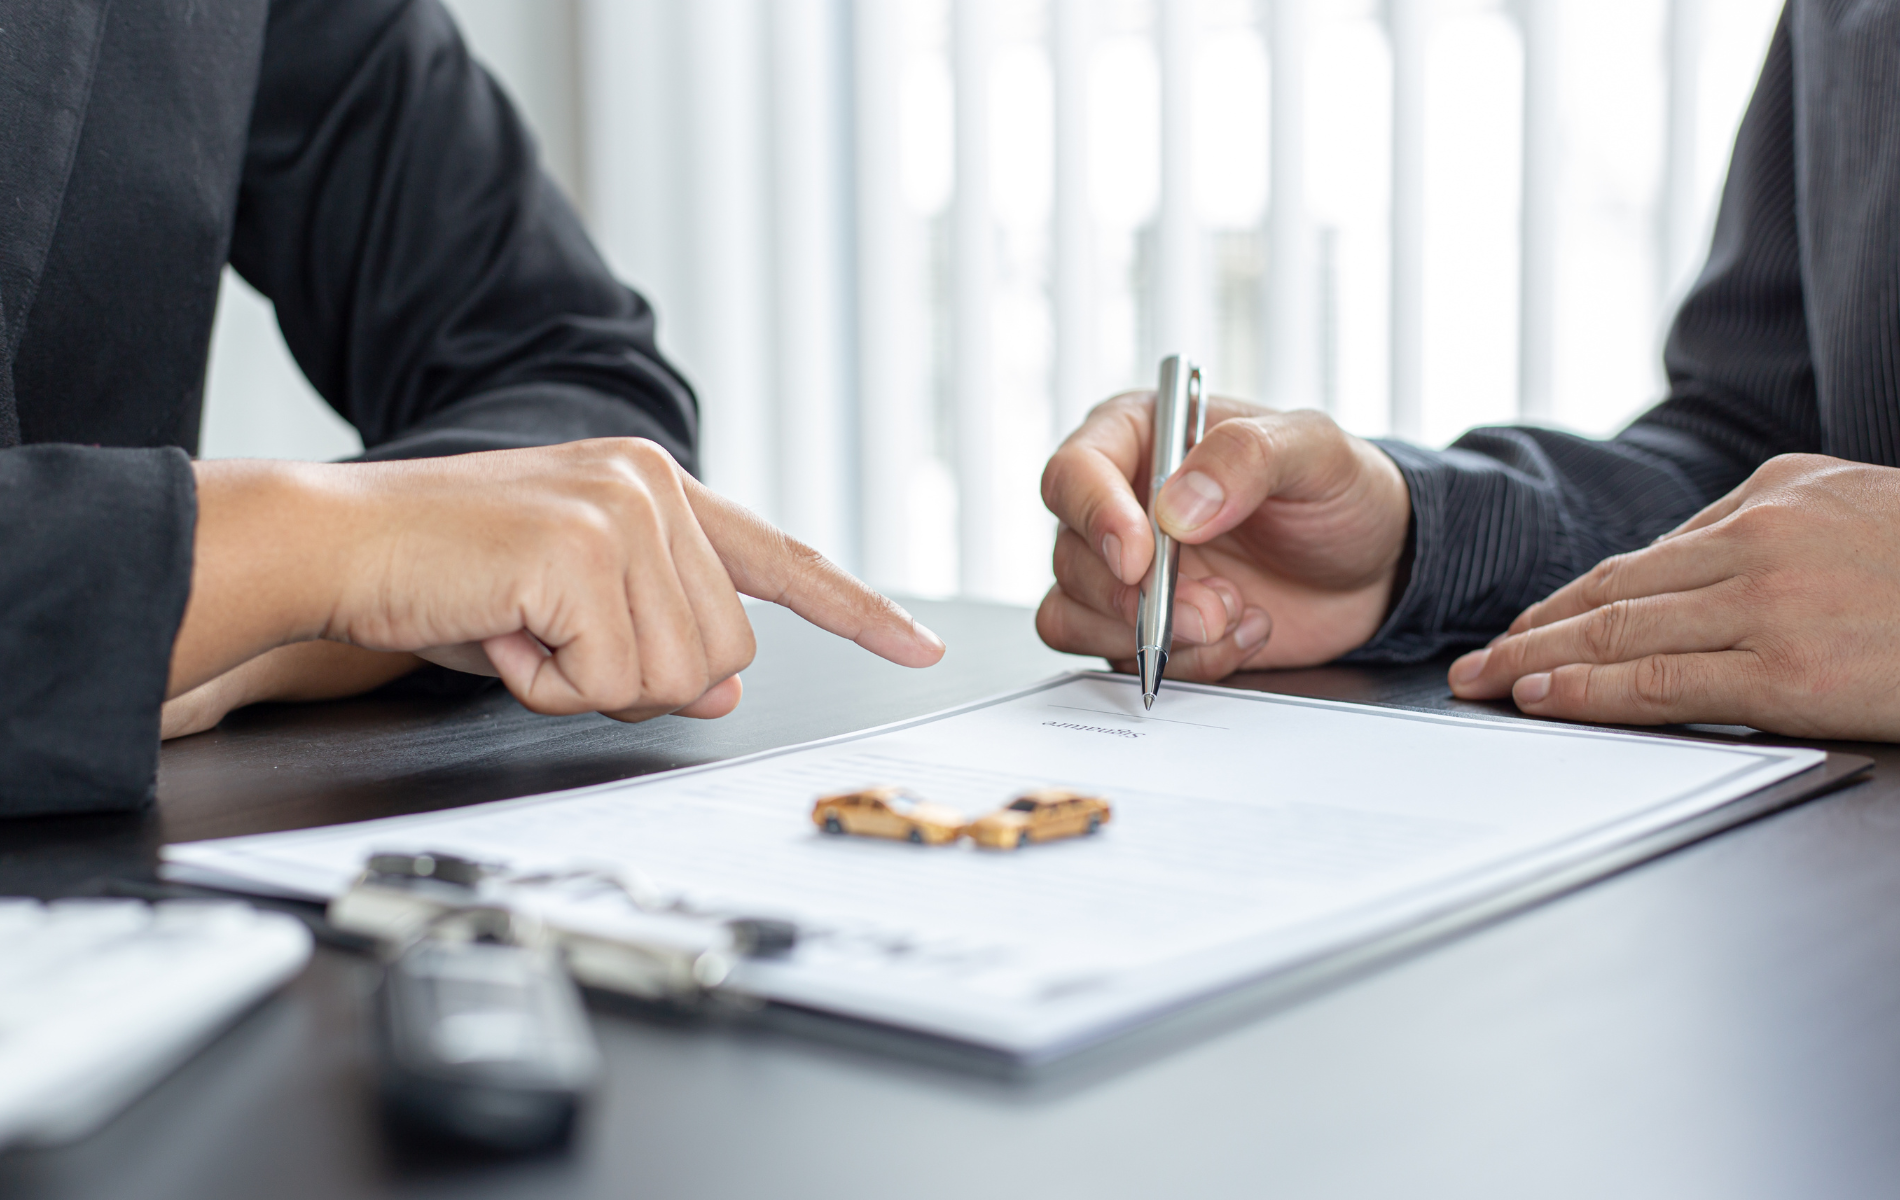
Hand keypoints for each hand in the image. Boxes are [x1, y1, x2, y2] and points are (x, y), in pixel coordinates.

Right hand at [172, 439, 944, 723]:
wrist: (335, 544)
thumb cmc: (442, 577)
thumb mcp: (566, 613)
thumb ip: (654, 634)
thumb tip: (725, 685)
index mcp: (658, 488)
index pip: (780, 557)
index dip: (855, 609)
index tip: (918, 647)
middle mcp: (656, 485)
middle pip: (723, 655)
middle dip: (631, 678)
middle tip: (543, 638)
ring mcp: (626, 511)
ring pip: (677, 678)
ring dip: (586, 684)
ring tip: (516, 627)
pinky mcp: (585, 550)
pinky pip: (612, 682)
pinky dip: (549, 686)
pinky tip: (499, 630)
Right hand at [1036, 393, 1410, 676]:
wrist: (1374, 568)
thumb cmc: (1340, 492)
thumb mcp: (1315, 451)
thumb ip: (1247, 457)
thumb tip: (1176, 506)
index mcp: (1141, 437)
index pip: (1073, 473)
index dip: (1094, 518)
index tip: (1141, 558)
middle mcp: (1119, 504)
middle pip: (1071, 556)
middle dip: (1141, 597)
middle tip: (1216, 606)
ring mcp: (1126, 571)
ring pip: (1076, 614)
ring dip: (1155, 634)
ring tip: (1235, 614)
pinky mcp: (1141, 626)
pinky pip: (1116, 659)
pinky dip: (1183, 662)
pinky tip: (1242, 634)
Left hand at [1447, 454, 1899, 737]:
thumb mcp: (1861, 505)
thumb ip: (1771, 525)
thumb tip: (1683, 563)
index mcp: (1775, 495)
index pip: (1643, 557)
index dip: (1570, 599)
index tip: (1524, 627)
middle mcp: (1758, 541)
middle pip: (1613, 592)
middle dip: (1532, 631)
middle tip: (1475, 663)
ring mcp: (1768, 605)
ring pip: (1621, 633)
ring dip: (1540, 662)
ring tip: (1488, 685)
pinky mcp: (1788, 670)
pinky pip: (1663, 683)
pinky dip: (1591, 691)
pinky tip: (1545, 699)